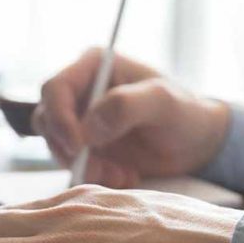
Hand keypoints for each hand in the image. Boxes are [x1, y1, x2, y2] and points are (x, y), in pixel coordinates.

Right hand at [32, 49, 230, 187]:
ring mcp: (81, 120)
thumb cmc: (184, 113)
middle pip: (48, 119)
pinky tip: (125, 176)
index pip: (55, 88)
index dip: (59, 118)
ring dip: (85, 166)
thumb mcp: (164, 103)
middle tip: (101, 169)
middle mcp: (82, 90)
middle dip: (70, 149)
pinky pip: (73, 165)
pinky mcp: (86, 147)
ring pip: (57, 146)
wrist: (195, 144)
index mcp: (94, 66)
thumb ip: (126, 106)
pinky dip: (95, 176)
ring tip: (122, 174)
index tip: (79, 146)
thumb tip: (89, 127)